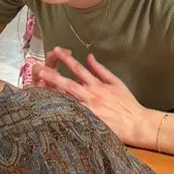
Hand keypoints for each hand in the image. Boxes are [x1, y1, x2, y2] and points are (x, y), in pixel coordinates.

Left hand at [30, 48, 151, 144]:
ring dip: (51, 93)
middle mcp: (90, 96)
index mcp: (97, 85)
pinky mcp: (88, 123)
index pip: (78, 68)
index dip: (66, 59)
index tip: (56, 50)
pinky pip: (71, 117)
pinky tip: (47, 110)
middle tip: (37, 68)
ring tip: (37, 86)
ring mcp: (88, 110)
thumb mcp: (116, 82)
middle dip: (51, 74)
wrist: (137, 123)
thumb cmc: (128, 103)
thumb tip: (89, 57)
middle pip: (67, 83)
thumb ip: (101, 70)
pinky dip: (60, 112)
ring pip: (66, 100)